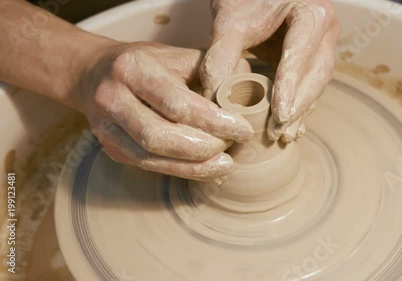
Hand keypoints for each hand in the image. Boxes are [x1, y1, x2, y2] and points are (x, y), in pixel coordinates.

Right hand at [76, 42, 253, 180]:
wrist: (94, 74)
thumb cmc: (145, 63)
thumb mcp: (176, 55)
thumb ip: (210, 69)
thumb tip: (246, 86)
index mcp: (132, 68)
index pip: (177, 102)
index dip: (213, 120)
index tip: (242, 129)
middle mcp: (112, 98)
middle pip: (159, 136)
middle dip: (203, 147)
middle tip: (233, 146)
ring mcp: (107, 128)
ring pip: (151, 157)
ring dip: (194, 166)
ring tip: (226, 163)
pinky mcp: (111, 149)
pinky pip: (149, 166)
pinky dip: (182, 170)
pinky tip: (207, 168)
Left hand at [200, 0, 340, 142]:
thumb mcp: (231, 19)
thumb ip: (221, 55)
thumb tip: (213, 97)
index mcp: (312, 13)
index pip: (301, 56)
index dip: (290, 88)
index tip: (279, 115)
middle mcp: (325, 29)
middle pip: (316, 74)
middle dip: (297, 106)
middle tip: (277, 132)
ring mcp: (323, 43)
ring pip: (317, 83)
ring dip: (300, 111)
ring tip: (282, 135)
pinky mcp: (312, 55)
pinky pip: (310, 83)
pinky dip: (299, 104)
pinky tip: (289, 125)